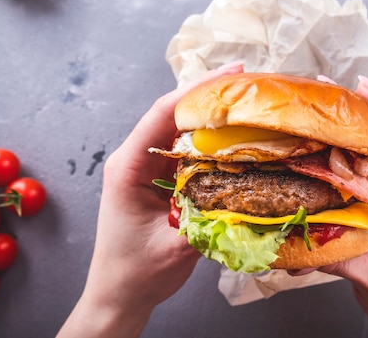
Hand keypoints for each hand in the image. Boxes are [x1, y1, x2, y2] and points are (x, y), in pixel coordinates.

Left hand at [57, 62, 244, 337]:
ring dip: (212, 115)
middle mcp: (136, 160)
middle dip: (209, 94)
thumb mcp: (174, 247)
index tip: (230, 73)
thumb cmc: (134, 272)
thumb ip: (209, 219)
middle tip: (247, 83)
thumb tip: (248, 196)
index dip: (197, 90)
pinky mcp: (161, 178)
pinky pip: (187, 150)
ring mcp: (148, 168)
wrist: (119, 293)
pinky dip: (211, 140)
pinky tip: (235, 136)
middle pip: (173, 114)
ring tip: (245, 102)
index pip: (162, 115)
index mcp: (128, 167)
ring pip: (181, 129)